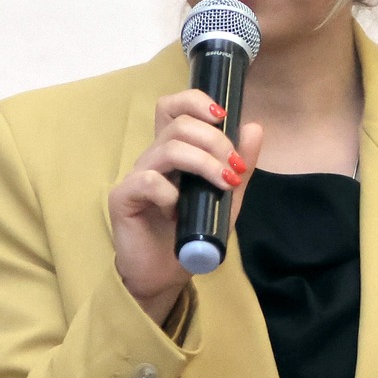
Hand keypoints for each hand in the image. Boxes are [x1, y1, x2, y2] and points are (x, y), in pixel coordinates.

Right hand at [107, 91, 260, 326]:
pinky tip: (178, 213)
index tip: (223, 116)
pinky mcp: (123, 198)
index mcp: (173, 152)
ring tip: (222, 184)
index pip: (173, 107)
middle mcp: (153, 158)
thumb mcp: (226, 198)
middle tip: (233, 168)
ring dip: (203, 162)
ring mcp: (136, 176)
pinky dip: (171, 193)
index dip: (195, 101)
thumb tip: (254, 128)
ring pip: (167, 148)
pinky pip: (148, 181)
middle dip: (214, 139)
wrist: (165, 276)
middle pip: (178, 123)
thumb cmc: (191, 235)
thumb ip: (239, 166)